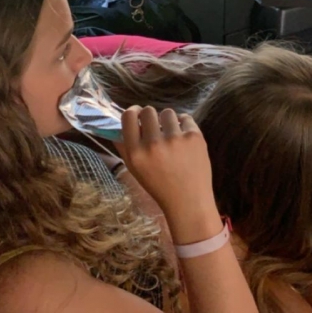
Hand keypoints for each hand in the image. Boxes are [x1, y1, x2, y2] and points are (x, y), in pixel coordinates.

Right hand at [121, 106, 220, 243]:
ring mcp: (175, 139)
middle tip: (155, 126)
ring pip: (167, 113)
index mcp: (136, 153)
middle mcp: (153, 144)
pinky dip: (184, 125)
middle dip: (150, 116)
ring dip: (168, 121)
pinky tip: (184, 138)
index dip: (132, 111)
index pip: (128, 116)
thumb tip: (117, 125)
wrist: (189, 201)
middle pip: (148, 111)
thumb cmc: (159, 186)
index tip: (137, 114)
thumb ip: (124, 147)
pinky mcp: (194, 137)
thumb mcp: (135, 170)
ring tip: (171, 134)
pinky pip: (186, 118)